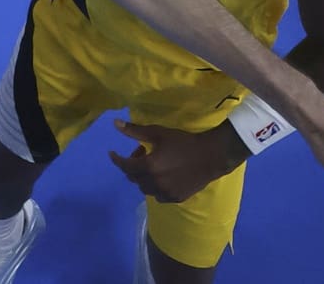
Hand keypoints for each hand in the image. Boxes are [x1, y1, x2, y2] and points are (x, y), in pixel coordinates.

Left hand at [108, 120, 242, 205]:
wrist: (211, 157)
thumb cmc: (183, 142)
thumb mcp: (158, 133)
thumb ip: (135, 131)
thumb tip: (115, 124)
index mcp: (148, 167)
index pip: (124, 166)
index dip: (116, 159)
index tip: (112, 153)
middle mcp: (154, 183)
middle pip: (133, 177)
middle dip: (133, 165)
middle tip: (142, 152)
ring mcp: (165, 193)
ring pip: (144, 188)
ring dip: (143, 177)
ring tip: (153, 164)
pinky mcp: (175, 199)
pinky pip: (157, 195)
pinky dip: (155, 186)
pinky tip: (163, 176)